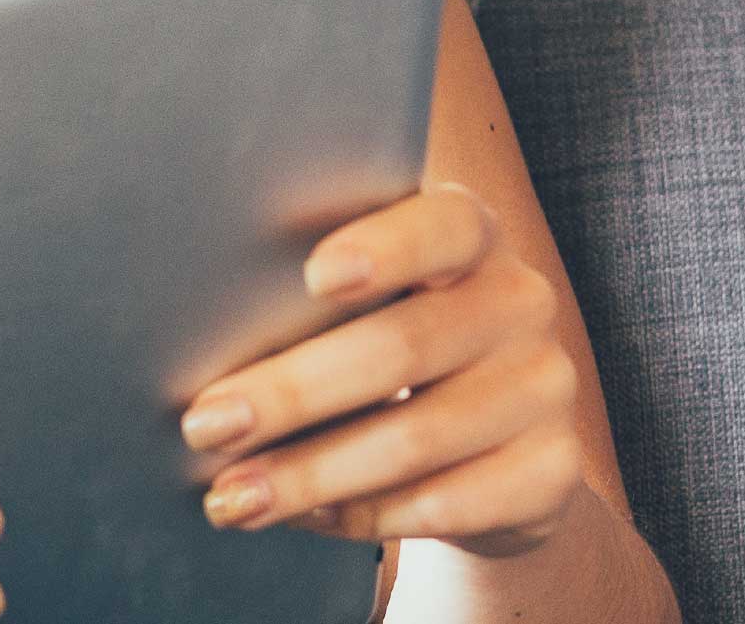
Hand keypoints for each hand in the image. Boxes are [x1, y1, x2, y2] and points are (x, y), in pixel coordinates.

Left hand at [175, 181, 583, 558]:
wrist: (491, 443)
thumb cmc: (387, 341)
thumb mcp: (363, 303)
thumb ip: (308, 297)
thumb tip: (192, 337)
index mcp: (468, 234)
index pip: (440, 226)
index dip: (383, 249)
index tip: (314, 278)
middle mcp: (519, 300)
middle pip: (403, 346)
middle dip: (291, 392)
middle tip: (205, 426)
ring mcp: (544, 387)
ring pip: (415, 437)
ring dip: (309, 473)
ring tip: (230, 496)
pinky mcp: (552, 472)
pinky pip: (447, 502)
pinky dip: (363, 516)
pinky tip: (302, 519)